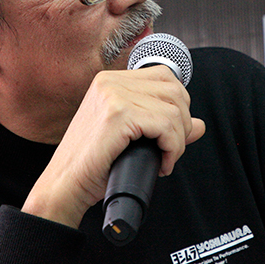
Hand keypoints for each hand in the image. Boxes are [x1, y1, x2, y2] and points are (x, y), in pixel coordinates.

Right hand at [21, 65, 205, 227]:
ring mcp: (113, 95)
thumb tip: (199, 125)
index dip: (178, 106)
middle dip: (182, 123)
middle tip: (169, 149)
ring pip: (174, 109)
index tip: (171, 133)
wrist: (65, 186)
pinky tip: (162, 163)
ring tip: (164, 159)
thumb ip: (164, 126)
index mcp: (110, 81)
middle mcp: (110, 81)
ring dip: (177, 140)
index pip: (165, 76)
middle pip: (174, 90)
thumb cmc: (94, 165)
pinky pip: (165, 125)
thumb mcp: (132, 138)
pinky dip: (172, 148)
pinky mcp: (117, 114)